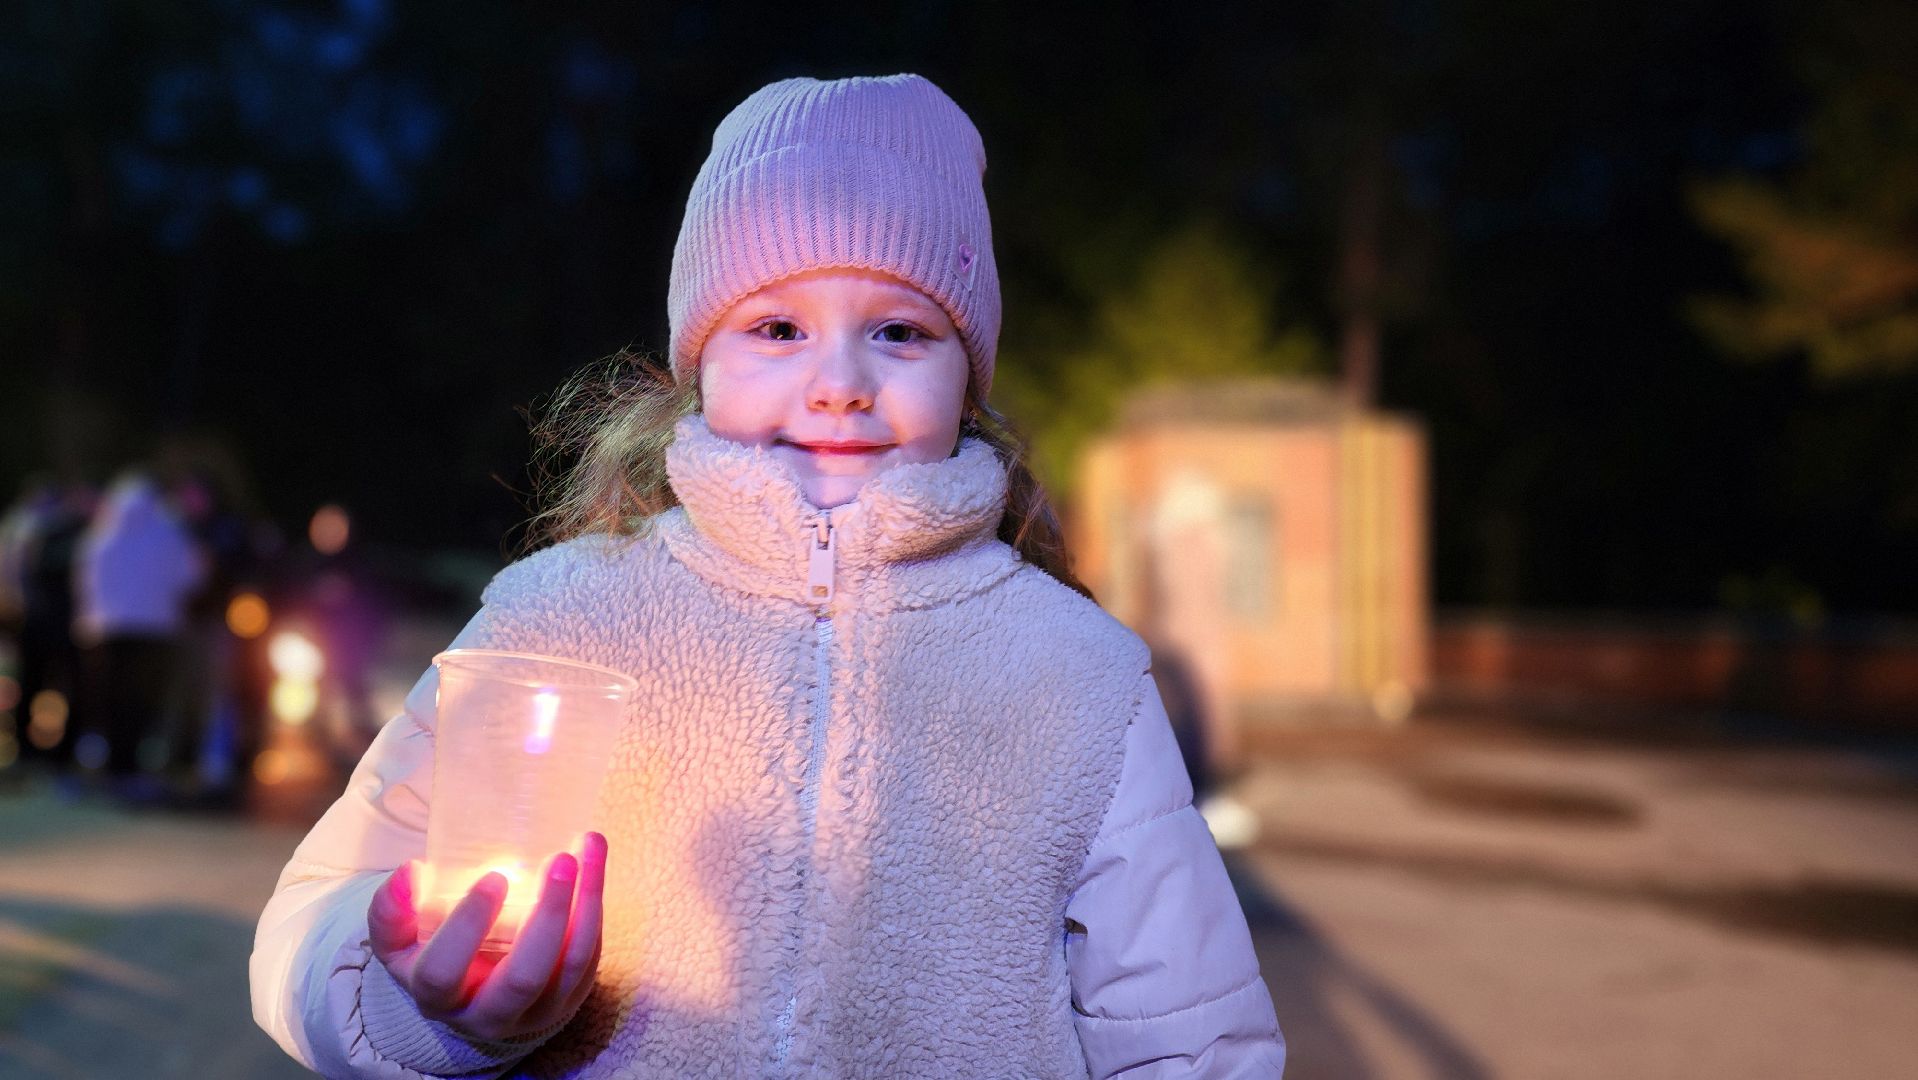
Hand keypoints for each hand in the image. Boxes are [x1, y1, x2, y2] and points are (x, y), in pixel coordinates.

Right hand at [367, 832, 606, 1042]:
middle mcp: (490, 1015)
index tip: (493, 877)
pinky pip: (591, 955)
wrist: (472, 997)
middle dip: (548, 916)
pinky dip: (596, 908)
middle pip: (524, 977)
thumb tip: (409, 872)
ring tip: (590, 847)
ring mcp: (537, 1012)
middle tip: (560, 860)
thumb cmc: (432, 956)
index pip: (445, 972)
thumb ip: (391, 910)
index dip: (467, 927)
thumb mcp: (399, 940)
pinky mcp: (572, 998)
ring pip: (572, 963)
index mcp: (440, 999)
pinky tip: (594, 864)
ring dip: (587, 902)